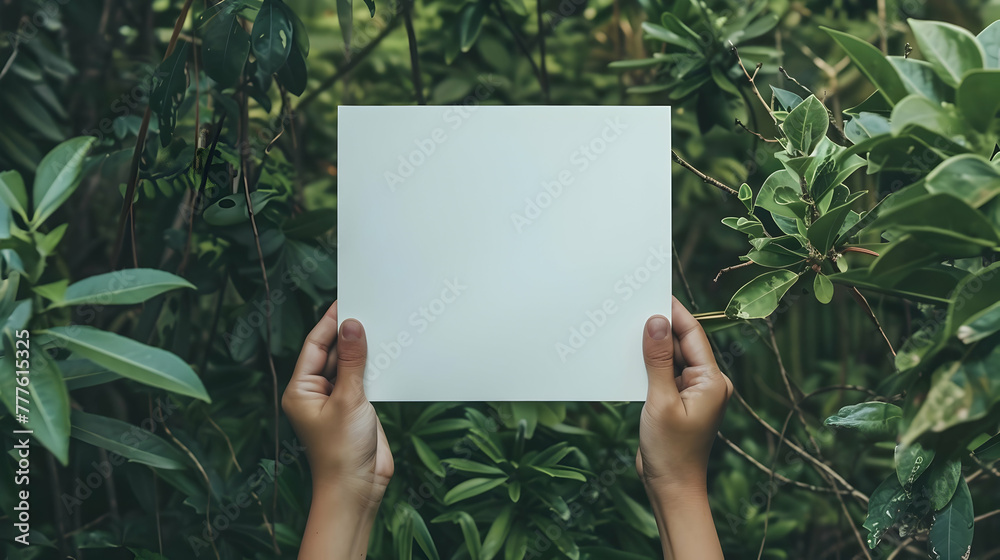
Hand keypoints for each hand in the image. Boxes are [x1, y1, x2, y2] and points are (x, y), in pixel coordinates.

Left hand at [282, 300, 392, 509]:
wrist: (357, 489)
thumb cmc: (341, 452)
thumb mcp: (348, 400)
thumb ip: (352, 361)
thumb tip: (352, 326)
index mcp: (300, 390)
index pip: (314, 345)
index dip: (329, 322)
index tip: (345, 301)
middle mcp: (315, 393)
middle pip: (331, 353)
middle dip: (348, 334)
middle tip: (368, 308)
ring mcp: (336, 401)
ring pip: (349, 365)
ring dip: (363, 350)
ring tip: (380, 325)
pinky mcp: (356, 409)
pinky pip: (363, 379)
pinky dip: (373, 367)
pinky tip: (387, 352)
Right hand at [636, 296, 732, 494]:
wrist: (671, 488)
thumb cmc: (671, 451)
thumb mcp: (660, 401)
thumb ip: (658, 360)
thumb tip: (656, 321)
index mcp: (713, 381)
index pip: (693, 335)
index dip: (674, 312)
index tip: (654, 292)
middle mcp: (708, 384)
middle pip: (683, 344)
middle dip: (659, 328)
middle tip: (632, 309)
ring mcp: (694, 393)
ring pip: (672, 359)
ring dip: (652, 348)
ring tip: (627, 331)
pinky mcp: (678, 402)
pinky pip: (665, 375)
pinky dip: (649, 366)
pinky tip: (630, 359)